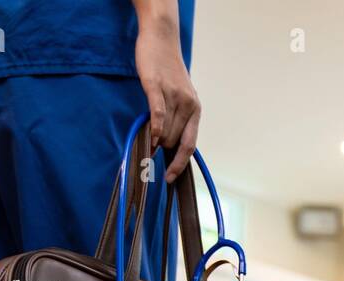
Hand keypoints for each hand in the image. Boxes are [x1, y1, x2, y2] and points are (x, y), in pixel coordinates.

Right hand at [133, 1, 199, 181]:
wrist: (161, 40)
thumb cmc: (167, 71)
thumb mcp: (180, 97)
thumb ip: (177, 118)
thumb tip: (167, 144)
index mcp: (195, 110)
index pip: (189, 144)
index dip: (180, 163)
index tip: (171, 178)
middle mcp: (188, 105)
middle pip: (174, 140)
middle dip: (162, 149)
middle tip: (151, 150)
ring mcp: (174, 95)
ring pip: (165, 130)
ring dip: (155, 140)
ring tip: (148, 140)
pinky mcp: (157, 86)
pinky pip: (158, 114)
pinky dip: (154, 128)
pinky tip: (150, 138)